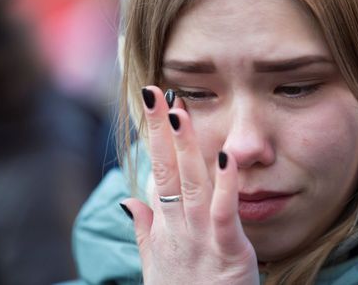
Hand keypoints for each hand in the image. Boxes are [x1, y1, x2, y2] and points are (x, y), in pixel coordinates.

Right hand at [121, 86, 259, 284]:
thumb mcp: (157, 263)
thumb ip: (144, 230)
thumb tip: (129, 199)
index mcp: (165, 227)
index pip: (158, 173)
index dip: (157, 140)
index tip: (155, 107)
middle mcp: (178, 227)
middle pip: (168, 171)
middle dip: (160, 131)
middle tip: (154, 92)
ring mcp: (200, 238)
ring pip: (191, 184)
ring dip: (186, 147)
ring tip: (179, 111)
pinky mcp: (228, 251)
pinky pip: (225, 213)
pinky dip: (226, 184)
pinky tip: (226, 156)